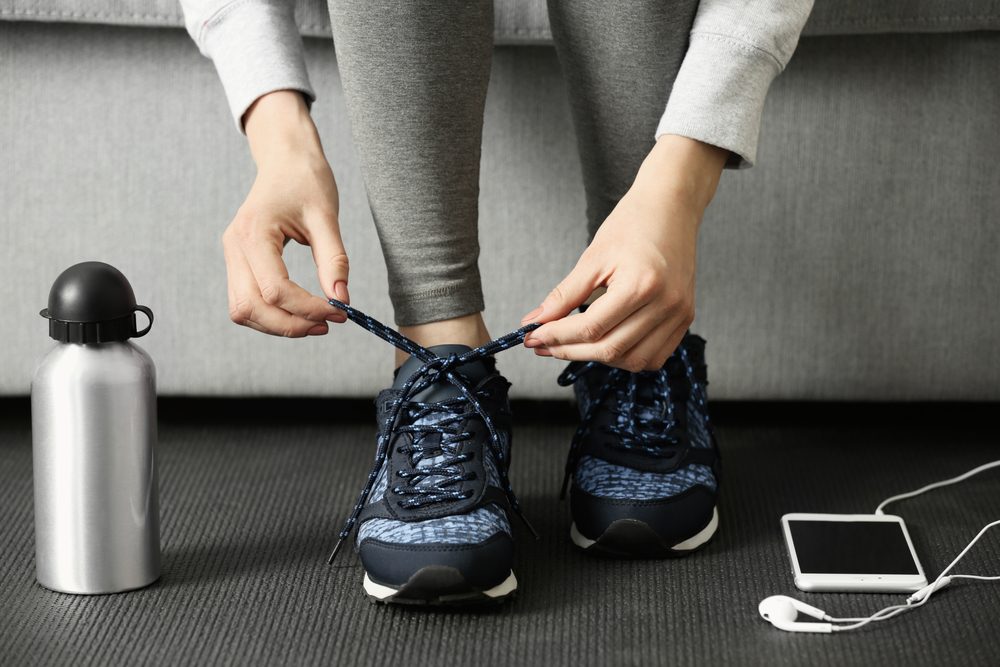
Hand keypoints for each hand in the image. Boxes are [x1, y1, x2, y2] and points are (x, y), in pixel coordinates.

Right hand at [222, 91, 349, 336]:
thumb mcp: (326, 216)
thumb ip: (334, 259)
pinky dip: (270, 314)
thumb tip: (342, 300)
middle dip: (289, 325)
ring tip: (316, 322)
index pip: (275, 290)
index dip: (308, 308)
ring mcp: (232, 256)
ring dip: (278, 324)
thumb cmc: (306, 180)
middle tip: (327, 324)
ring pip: (242, 311)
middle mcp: (234, 247)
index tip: (340, 312)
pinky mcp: (238, 262)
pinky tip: (300, 311)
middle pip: (249, 308)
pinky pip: (246, 301)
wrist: (285, 159)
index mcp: (254, 233)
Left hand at [521, 135, 727, 370]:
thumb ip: (564, 295)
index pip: (591, 328)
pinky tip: (604, 346)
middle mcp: (666, 304)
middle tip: (543, 345)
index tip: (532, 338)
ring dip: (597, 359)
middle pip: (611, 349)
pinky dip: (626, 358)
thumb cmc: (632, 225)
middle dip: (570, 351)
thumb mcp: (592, 257)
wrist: (671, 208)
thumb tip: (535, 322)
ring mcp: (680, 314)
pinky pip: (654, 356)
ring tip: (570, 346)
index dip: (557, 337)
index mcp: (642, 284)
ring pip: (633, 360)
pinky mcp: (685, 318)